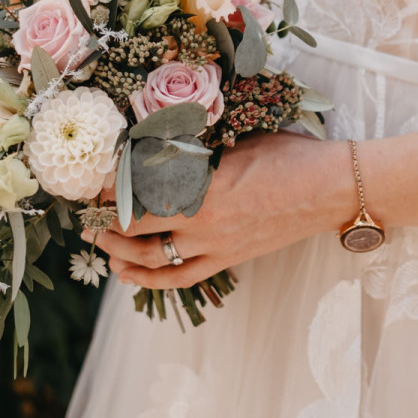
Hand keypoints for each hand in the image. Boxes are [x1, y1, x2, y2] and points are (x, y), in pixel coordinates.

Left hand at [81, 131, 349, 289]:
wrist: (330, 188)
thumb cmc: (288, 155)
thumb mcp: (237, 137)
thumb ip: (197, 145)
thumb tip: (158, 140)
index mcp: (201, 179)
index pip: (137, 188)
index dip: (109, 188)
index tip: (93, 182)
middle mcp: (201, 216)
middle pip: (134, 225)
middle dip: (104, 220)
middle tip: (87, 213)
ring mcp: (214, 244)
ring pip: (150, 257)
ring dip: (117, 251)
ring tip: (99, 241)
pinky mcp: (227, 260)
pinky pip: (179, 278)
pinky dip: (147, 280)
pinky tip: (126, 275)